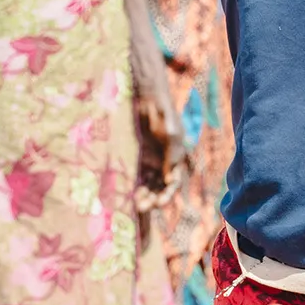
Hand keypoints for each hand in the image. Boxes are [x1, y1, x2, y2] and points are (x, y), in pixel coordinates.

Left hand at [134, 87, 186, 215]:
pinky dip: (134, 186)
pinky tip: (127, 193)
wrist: (147, 98)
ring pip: (148, 185)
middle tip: (145, 207)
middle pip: (161, 187)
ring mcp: (150, 161)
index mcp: (177, 159)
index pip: (174, 182)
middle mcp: (164, 163)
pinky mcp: (137, 158)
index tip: (160, 201)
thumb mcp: (171, 134)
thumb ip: (173, 155)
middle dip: (155, 199)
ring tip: (136, 204)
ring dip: (144, 196)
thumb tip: (171, 180)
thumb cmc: (164, 114)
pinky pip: (137, 176)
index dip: (168, 193)